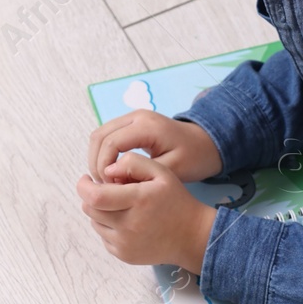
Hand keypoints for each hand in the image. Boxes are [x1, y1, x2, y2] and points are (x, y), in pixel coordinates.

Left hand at [76, 152, 217, 274]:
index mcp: (138, 201)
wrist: (191, 236)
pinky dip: (108, 226)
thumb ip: (133, 163)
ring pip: (95, 222)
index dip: (84, 186)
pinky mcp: (124, 255)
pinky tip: (126, 221)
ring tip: (119, 205)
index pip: (95, 196)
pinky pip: (104, 237)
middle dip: (92, 196)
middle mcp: (129, 226)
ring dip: (100, 211)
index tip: (86, 178)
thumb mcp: (161, 172)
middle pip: (90, 209)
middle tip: (106, 189)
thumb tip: (107, 171)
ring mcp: (125, 244)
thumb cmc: (175, 200)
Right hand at [87, 110, 223, 184]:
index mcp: (147, 126)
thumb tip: (111, 179)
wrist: (207, 143)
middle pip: (99, 136)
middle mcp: (136, 116)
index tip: (109, 186)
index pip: (111, 142)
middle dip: (96, 162)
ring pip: (100, 134)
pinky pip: (108, 136)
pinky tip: (111, 172)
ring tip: (105, 181)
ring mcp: (133, 117)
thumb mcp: (172, 169)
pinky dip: (104, 153)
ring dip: (97, 158)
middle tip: (102, 186)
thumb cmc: (193, 158)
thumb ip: (141, 173)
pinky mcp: (131, 123)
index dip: (103, 166)